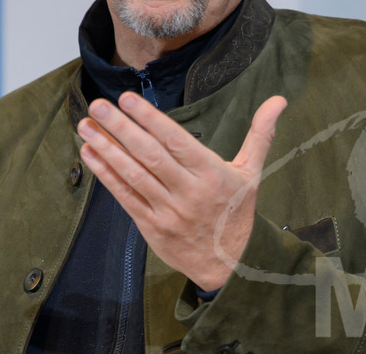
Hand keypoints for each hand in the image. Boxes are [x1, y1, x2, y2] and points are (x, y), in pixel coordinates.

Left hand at [76, 91, 286, 291]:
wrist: (229, 266)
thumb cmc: (237, 212)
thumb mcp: (252, 172)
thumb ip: (260, 134)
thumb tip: (279, 100)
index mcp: (211, 174)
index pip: (176, 141)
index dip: (150, 120)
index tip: (128, 99)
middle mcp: (187, 192)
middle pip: (149, 155)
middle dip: (121, 128)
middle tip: (98, 105)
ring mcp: (167, 211)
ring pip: (133, 175)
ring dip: (106, 149)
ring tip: (85, 125)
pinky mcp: (150, 226)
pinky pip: (124, 196)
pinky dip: (105, 174)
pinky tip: (90, 154)